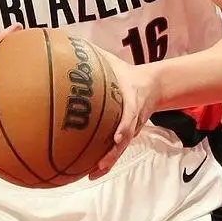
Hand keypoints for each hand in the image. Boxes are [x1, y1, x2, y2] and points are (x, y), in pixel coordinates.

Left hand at [90, 51, 160, 176]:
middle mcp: (133, 118)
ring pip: (120, 149)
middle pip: (125, 139)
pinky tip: (89, 172)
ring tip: (92, 174)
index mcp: (132, 99)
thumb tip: (68, 46)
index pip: (131, 115)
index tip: (117, 137)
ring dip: (108, 162)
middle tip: (99, 164)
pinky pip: (115, 150)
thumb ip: (93, 56)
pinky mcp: (127, 135)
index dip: (125, 126)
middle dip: (113, 153)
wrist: (153, 85)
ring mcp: (131, 129)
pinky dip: (105, 162)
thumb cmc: (127, 73)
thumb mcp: (114, 62)